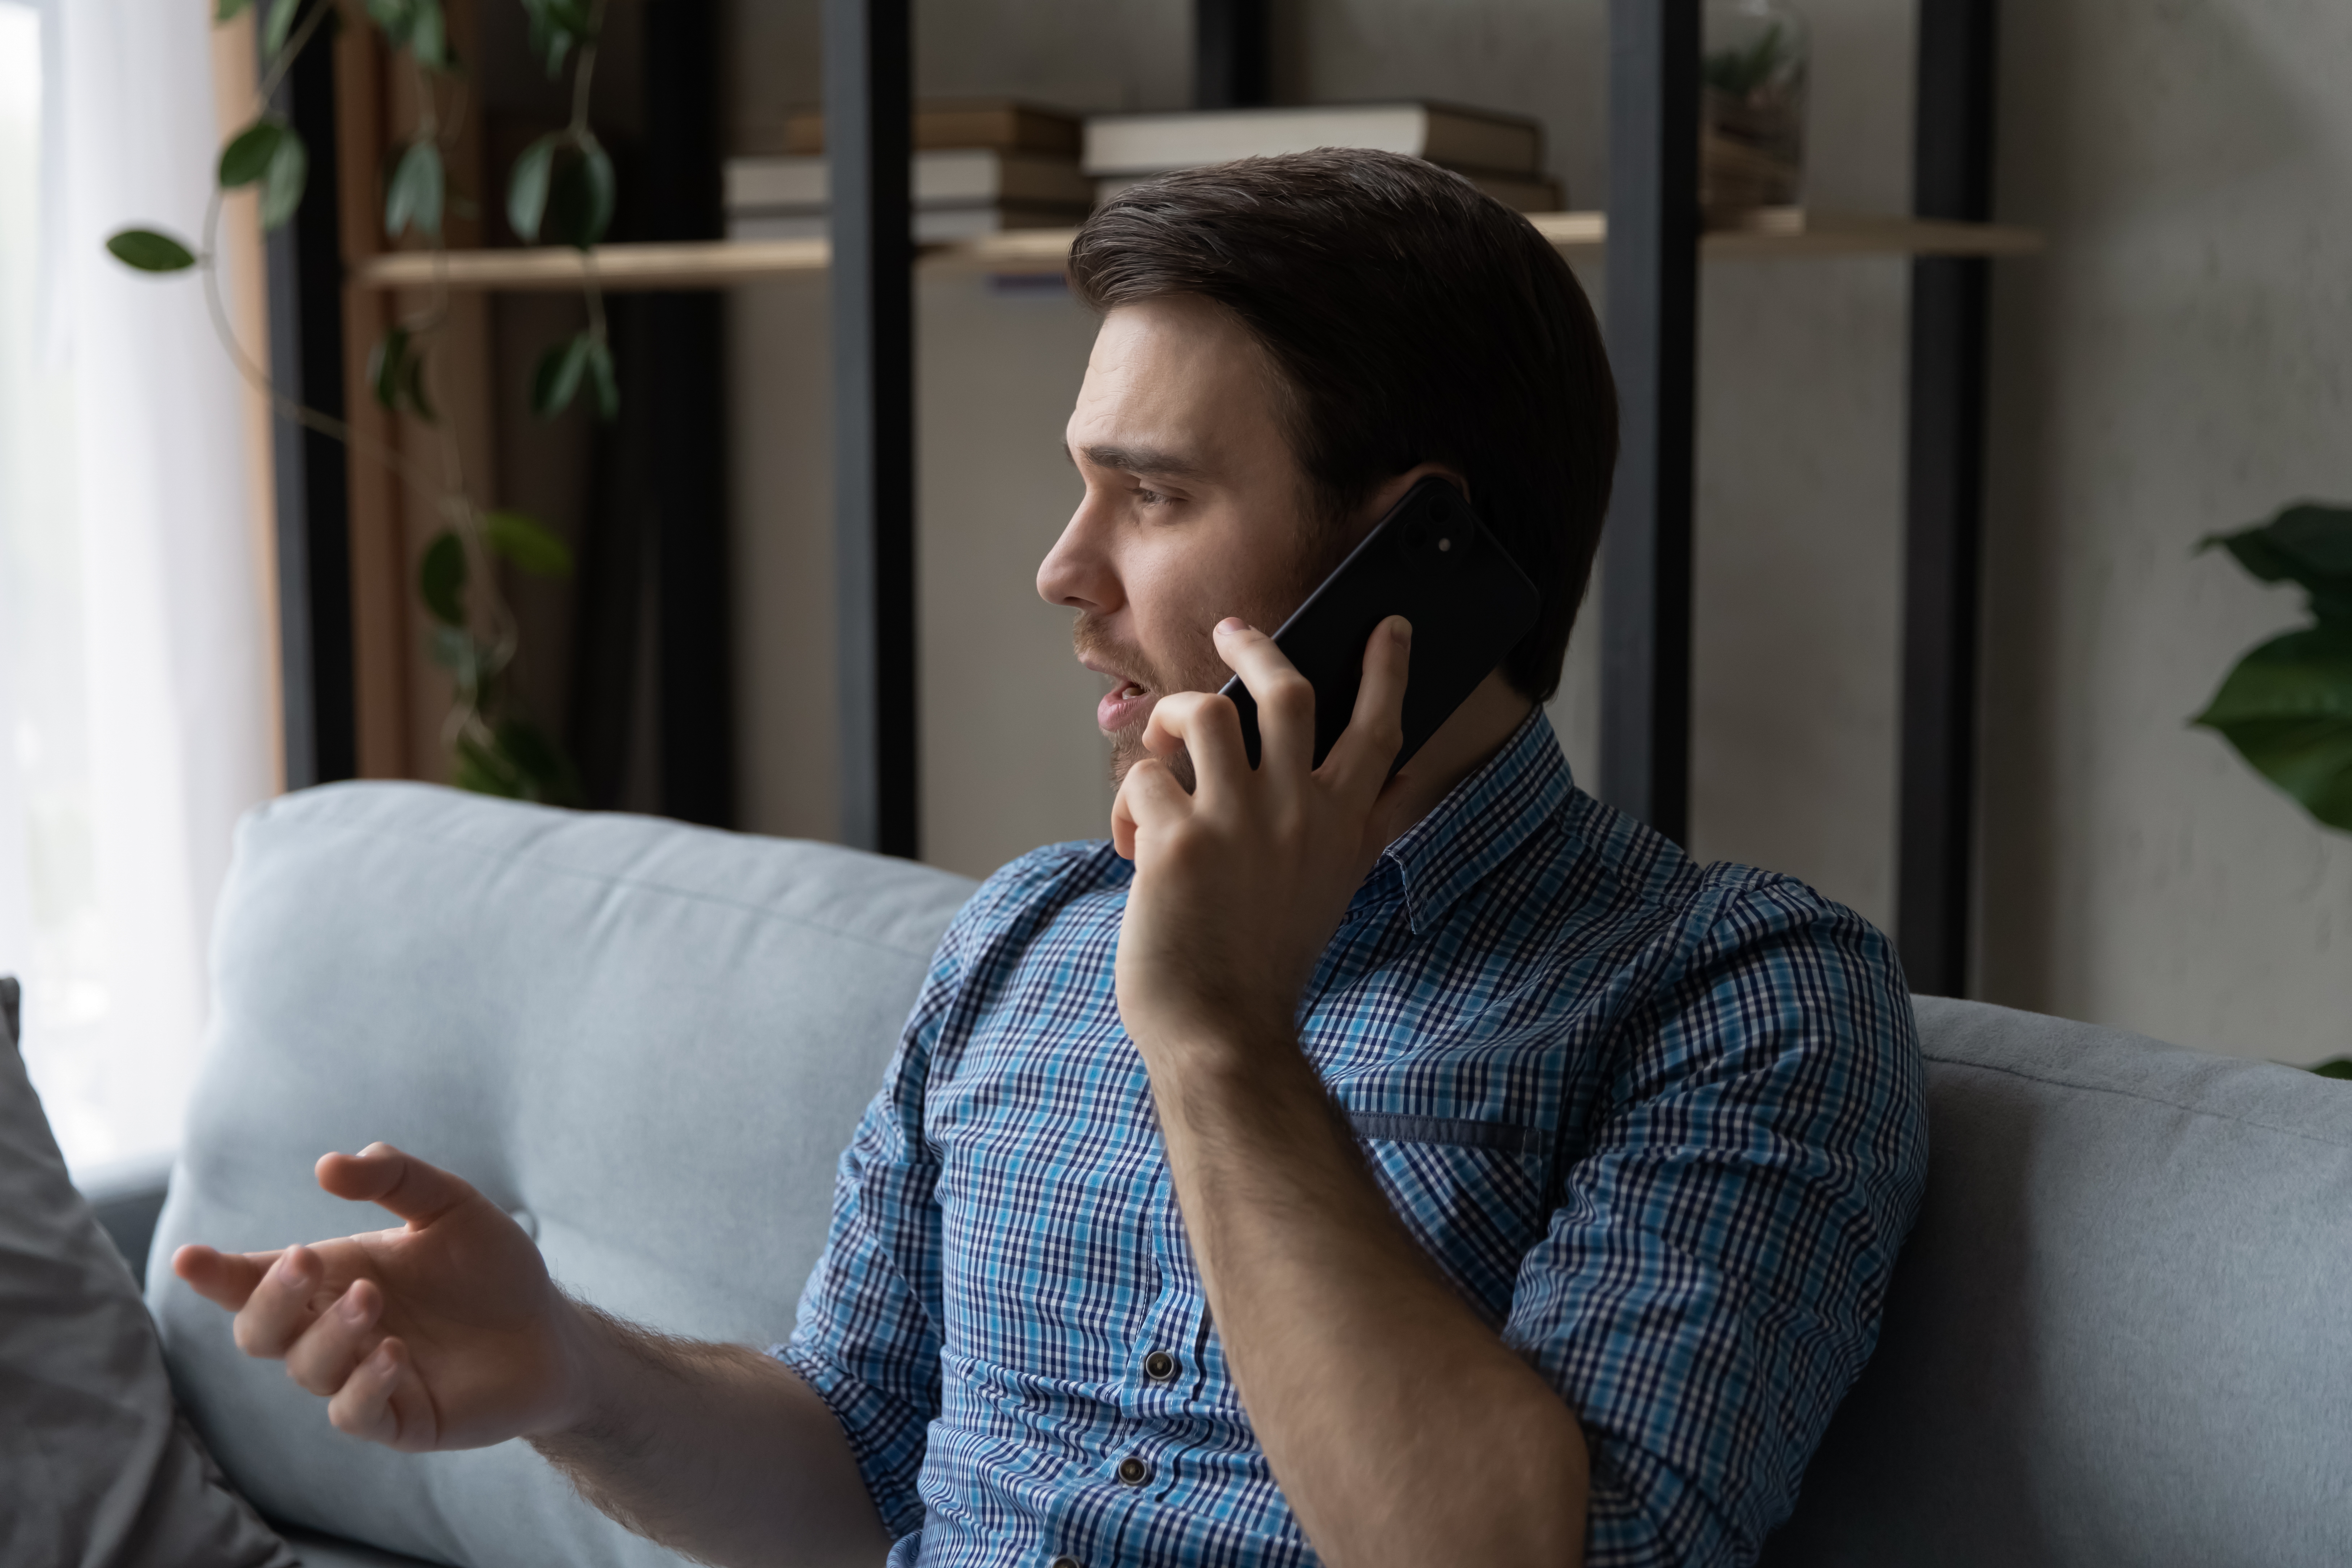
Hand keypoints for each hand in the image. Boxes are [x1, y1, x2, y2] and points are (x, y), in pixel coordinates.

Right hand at [172, 1143, 584, 1451]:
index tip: (190, 1257)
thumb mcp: (452, 1206)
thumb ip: (396, 1180)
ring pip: (305, 1369)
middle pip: (260, 1331)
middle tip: (307, 1260)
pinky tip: (395, 1352)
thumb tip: (331, 1164)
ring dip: (329, 1332)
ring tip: (371, 1300)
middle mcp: (334, 1331)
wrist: (551, 1329)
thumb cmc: (492, 1268)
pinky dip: (364, 1383)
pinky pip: (354, 1413)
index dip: (217, 1274)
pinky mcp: (397, 1419)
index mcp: (334, 1277)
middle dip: (271, 1298)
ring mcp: (359, 1379)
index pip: (255, 1281)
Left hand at [1110, 615, 1410, 1061]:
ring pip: (1202, 713)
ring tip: (1160, 743)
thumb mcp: (1331, 886)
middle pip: (1287, 692)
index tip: (1387, 625)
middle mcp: (1299, 813)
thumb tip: (1397, 777)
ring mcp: (1238, 823)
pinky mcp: (1176, 841)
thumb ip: (1357, 827)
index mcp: (1342, 825)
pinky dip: (1128, 803)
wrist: (1222, 1032)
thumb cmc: (1264, 961)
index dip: (1386, 670)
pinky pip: (1141, 778)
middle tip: (1232, 633)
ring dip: (1169, 716)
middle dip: (1256, 649)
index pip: (1380, 730)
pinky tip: (1131, 844)